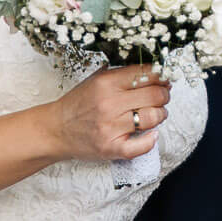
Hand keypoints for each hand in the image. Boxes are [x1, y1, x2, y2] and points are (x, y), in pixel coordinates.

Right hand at [50, 65, 169, 161]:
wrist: (56, 129)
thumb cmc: (79, 103)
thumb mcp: (97, 79)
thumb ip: (123, 74)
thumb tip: (156, 73)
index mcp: (106, 82)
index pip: (147, 74)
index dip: (162, 76)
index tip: (164, 80)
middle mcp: (109, 103)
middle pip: (155, 95)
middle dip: (164, 95)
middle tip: (162, 97)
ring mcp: (110, 127)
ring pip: (153, 117)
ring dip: (160, 115)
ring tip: (155, 114)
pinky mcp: (111, 147)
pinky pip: (142, 146)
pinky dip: (151, 140)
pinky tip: (151, 134)